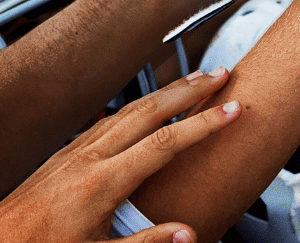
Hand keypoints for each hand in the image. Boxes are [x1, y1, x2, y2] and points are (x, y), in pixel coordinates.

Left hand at [0, 69, 240, 242]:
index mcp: (102, 183)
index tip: (232, 109)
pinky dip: (138, 105)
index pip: (165, 143)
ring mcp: (77, 149)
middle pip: (149, 111)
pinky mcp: (67, 151)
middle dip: (189, 89)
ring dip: (165, 92)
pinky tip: (146, 105)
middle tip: (221, 74)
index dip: (203, 124)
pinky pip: (110, 118)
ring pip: (130, 109)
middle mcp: (90, 156)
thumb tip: (187, 234)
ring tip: (194, 81)